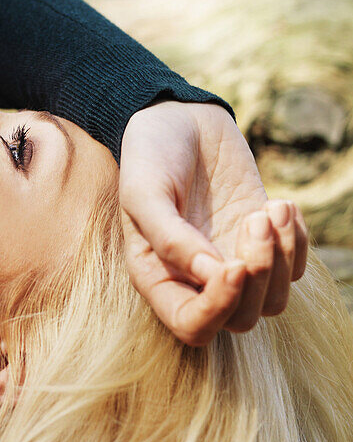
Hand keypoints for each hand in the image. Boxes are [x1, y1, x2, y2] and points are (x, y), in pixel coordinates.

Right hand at [118, 100, 308, 346]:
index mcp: (158, 276)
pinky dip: (298, 240)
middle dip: (258, 276)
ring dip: (282, 258)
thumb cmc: (150, 154)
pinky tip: (280, 204)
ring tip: (271, 210)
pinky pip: (296, 267)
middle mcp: (196, 279)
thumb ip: (169, 237)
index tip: (235, 266)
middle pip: (241, 319)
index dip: (219, 308)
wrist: (177, 116)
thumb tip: (212, 276)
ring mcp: (232, 260)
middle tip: (254, 221)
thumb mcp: (143, 190)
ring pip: (273, 300)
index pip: (192, 325)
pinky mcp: (261, 240)